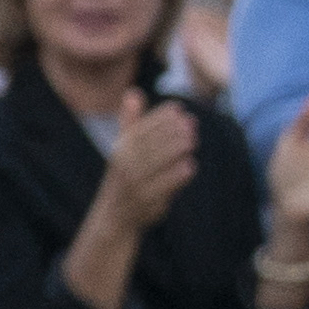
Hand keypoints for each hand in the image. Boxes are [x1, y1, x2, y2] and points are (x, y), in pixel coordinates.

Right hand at [91, 99, 197, 238]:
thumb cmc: (125, 177)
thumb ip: (130, 122)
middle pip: (151, 144)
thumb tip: (133, 92)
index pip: (141, 128)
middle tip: (191, 123)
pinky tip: (190, 165)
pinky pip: (163, 185)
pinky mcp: (146, 201)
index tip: (178, 108)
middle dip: (172, 131)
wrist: (115, 216)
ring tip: (193, 140)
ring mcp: (134, 184)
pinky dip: (177, 175)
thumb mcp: (123, 149)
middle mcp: (124, 166)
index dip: (159, 116)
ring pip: (157, 163)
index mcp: (120, 150)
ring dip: (176, 150)